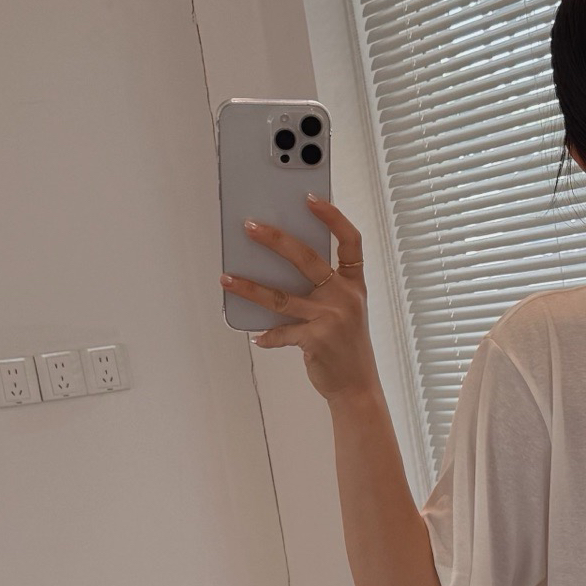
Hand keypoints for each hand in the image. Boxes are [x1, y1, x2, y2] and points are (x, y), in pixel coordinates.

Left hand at [220, 195, 378, 405]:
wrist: (358, 387)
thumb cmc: (347, 347)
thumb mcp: (345, 312)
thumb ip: (323, 289)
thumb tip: (278, 269)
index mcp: (355, 285)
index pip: (350, 241)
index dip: (332, 217)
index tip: (311, 198)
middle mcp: (345, 297)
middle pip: (307, 258)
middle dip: (275, 238)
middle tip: (249, 226)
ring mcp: (331, 318)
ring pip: (281, 296)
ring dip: (249, 287)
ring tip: (227, 278)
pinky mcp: (316, 340)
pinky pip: (280, 331)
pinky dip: (267, 335)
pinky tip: (256, 336)